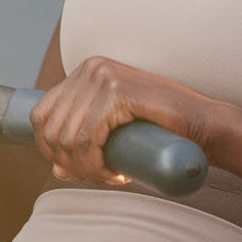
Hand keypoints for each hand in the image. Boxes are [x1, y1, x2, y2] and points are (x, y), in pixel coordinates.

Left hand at [30, 56, 214, 183]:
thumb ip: (84, 143)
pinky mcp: (117, 91)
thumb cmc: (160, 128)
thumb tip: (56, 168)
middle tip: (97, 175)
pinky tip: (115, 172)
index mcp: (85, 70)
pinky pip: (88, 139)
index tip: (75, 167)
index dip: (49, 149)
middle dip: (68, 162)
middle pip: (52, 128)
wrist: (200, 123)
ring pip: (68, 137)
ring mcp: (103, 75)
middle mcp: (90, 66)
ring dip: (84, 168)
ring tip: (109, 175)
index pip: (41, 114)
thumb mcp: (114, 133)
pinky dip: (95, 164)